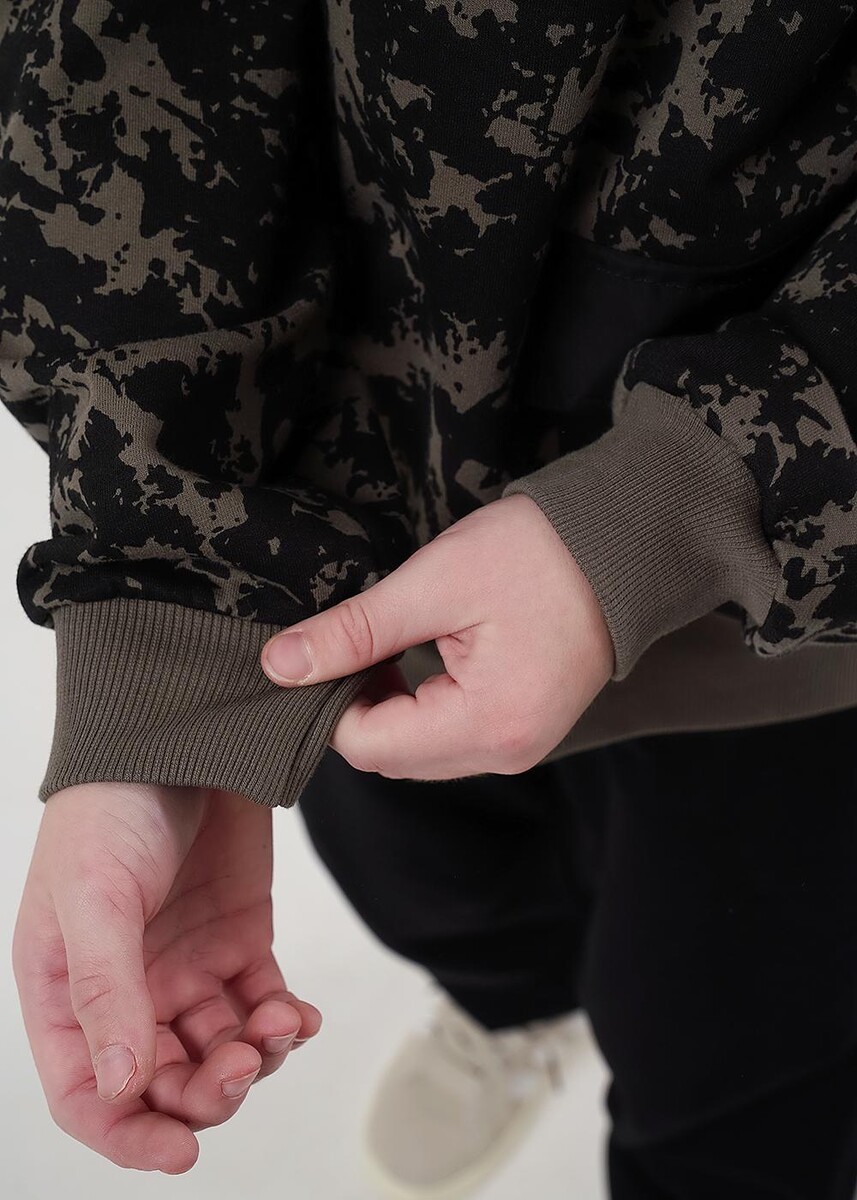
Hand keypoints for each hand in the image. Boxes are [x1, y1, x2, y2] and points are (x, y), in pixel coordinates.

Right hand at [12, 783, 319, 1172]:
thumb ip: (105, 991)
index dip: (130, 1135)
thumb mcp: (93, 896)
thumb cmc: (110, 807)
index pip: (90, 1093)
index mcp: (67, 989)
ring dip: (256, 1057)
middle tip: (244, 1064)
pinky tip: (301, 1016)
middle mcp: (127, 989)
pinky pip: (264, 1004)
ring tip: (280, 1026)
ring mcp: (187, 967)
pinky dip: (286, 1021)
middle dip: (207, 1093)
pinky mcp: (240, 939)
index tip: (180, 1150)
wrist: (180, 733)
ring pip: (223, 1051)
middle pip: (165, 1082)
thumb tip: (121, 1087)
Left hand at [261, 493, 614, 778]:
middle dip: (355, 708)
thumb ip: (354, 631)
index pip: (370, 747)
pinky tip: (416, 658)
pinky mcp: (523, 729)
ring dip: (386, 709)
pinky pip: (450, 739)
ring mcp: (520, 746)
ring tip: (385, 645)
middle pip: (392, 758)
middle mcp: (506, 752)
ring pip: (418, 753)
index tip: (319, 653)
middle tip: (348, 644)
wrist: (621, 545)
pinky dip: (419, 708)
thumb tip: (280, 666)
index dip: (328, 703)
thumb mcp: (433, 583)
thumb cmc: (538, 554)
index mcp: (488, 723)